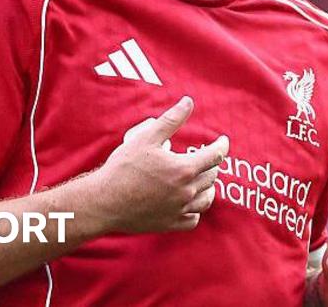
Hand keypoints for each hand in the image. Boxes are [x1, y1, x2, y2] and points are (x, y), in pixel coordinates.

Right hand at [89, 96, 228, 233]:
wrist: (104, 201)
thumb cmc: (123, 167)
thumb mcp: (146, 137)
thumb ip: (171, 119)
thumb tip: (188, 102)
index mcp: (184, 169)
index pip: (215, 156)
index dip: (222, 145)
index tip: (223, 140)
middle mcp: (186, 191)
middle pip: (211, 176)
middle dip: (212, 164)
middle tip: (206, 157)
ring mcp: (179, 209)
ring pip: (206, 199)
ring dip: (208, 187)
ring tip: (203, 179)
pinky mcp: (169, 224)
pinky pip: (192, 219)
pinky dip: (195, 210)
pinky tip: (190, 203)